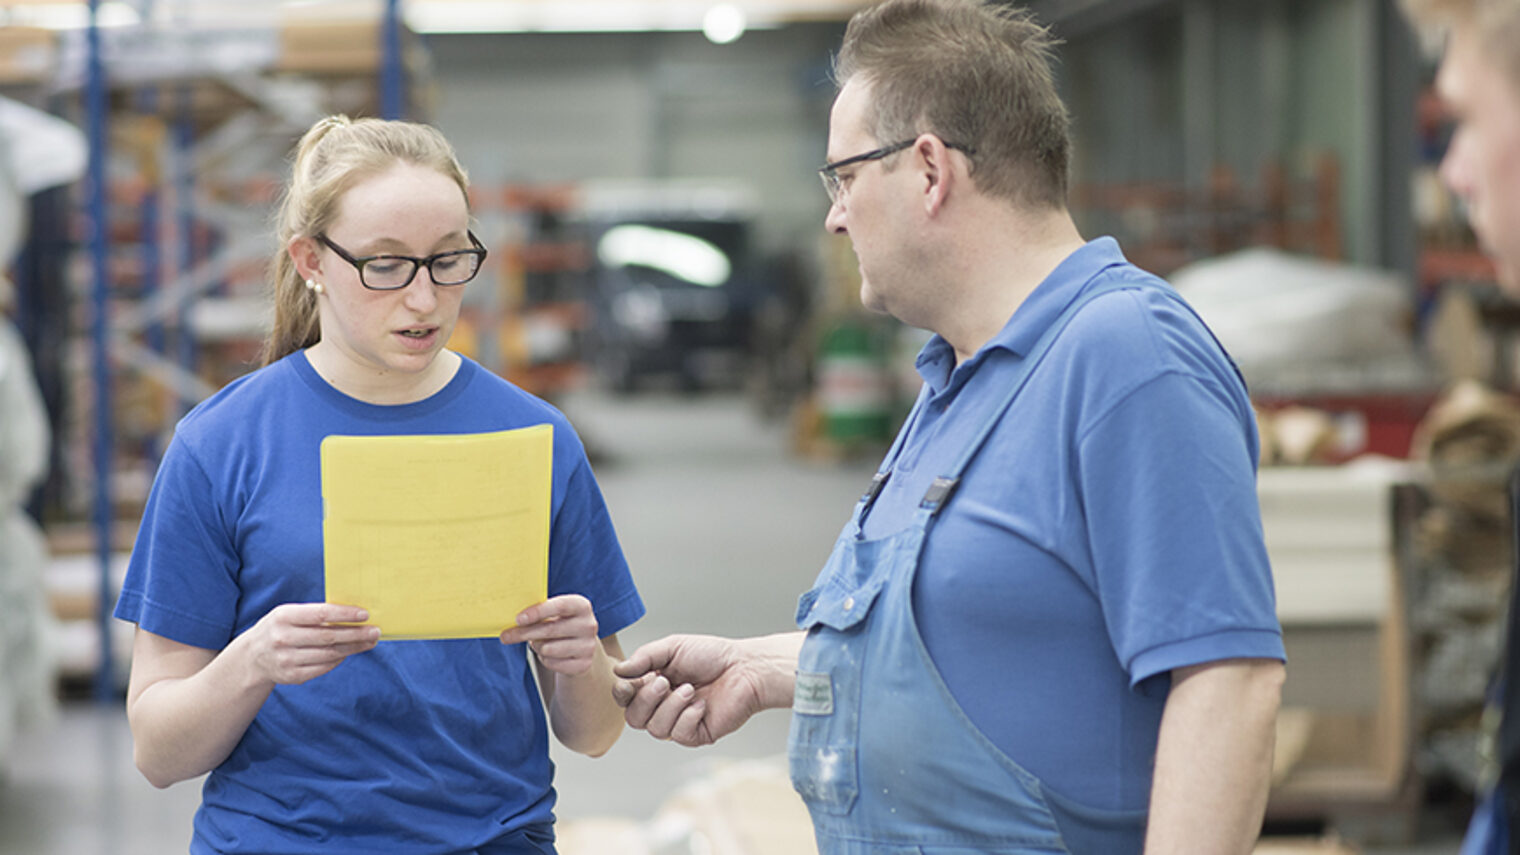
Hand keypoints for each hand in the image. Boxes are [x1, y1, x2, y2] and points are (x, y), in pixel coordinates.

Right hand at [242, 603, 378, 685]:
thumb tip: (354, 615)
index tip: (365, 615)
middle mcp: (283, 638)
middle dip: (356, 634)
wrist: (253, 656)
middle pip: (328, 637)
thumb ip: (316, 614)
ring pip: (329, 654)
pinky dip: (338, 659)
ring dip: (353, 648)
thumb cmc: (281, 628)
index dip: (345, 614)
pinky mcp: (291, 676)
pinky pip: (323, 667)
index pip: (321, 614)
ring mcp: (286, 660)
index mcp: (283, 616)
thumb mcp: (290, 614)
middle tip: (375, 631)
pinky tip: (348, 652)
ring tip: (369, 642)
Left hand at [501, 595, 600, 675]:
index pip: (560, 606)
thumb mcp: (554, 613)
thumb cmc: (560, 624)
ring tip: (538, 642)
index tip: (518, 619)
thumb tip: (512, 620)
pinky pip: (551, 663)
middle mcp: (588, 625)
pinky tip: (549, 654)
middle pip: (550, 630)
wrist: (581, 646)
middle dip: (523, 633)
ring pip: (548, 649)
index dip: (538, 612)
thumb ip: (538, 612)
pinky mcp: (583, 665)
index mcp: (582, 606)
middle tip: (505, 636)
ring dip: (536, 646)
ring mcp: (588, 646)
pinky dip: (544, 659)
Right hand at [611, 634, 770, 746]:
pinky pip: (678, 735)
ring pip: (655, 729)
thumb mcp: (673, 647)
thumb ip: (644, 658)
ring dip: (671, 706)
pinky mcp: (696, 735)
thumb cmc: (712, 656)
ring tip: (691, 689)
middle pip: (634, 718)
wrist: (745, 668)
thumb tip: (618, 671)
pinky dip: (688, 717)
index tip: (630, 682)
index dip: (622, 693)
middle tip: (666, 682)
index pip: (625, 698)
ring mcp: (679, 722)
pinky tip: (702, 705)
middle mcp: (663, 706)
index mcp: (654, 685)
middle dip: (646, 700)